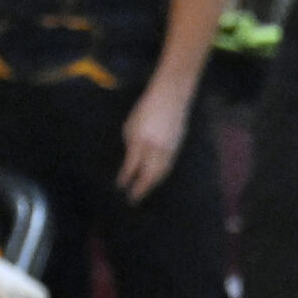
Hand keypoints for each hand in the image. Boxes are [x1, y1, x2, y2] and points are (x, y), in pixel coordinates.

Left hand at [118, 77, 192, 200]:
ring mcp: (169, 149)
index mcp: (141, 140)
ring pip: (160, 174)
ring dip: (151, 186)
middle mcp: (155, 147)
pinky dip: (160, 177)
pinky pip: (167, 168)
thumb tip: (129, 163)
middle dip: (140, 189)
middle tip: (133, 200)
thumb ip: (130, 145)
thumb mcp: (131, 125)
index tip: (120, 188)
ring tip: (143, 194)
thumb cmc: (146, 108)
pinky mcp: (177, 148)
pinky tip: (155, 181)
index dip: (125, 179)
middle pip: (148, 175)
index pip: (131, 166)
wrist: (171, 97)